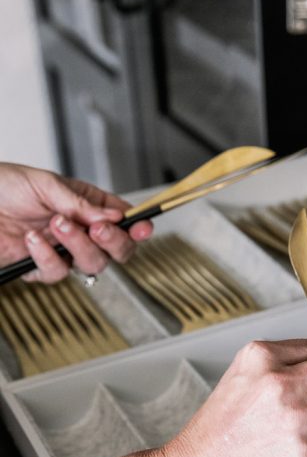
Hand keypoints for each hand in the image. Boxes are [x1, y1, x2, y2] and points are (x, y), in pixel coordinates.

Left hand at [0, 163, 152, 282]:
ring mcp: (62, 251)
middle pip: (117, 250)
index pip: (122, 221)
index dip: (137, 226)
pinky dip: (47, 256)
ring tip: (57, 224)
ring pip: (92, 265)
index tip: (143, 227)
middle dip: (113, 242)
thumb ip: (80, 203)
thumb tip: (112, 216)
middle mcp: (79, 231)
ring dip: (78, 246)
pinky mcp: (41, 268)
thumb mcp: (45, 183)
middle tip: (98, 230)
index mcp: (86, 205)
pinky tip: (32, 239)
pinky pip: (57, 272)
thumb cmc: (3, 185)